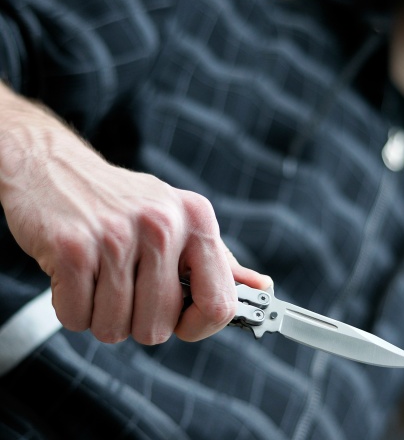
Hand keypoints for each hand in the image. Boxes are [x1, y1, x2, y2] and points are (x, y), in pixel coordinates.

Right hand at [0, 82, 270, 343]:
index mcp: (197, 219)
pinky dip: (72, 308)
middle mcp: (163, 224)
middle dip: (137, 320)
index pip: (219, 304)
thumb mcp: (178, 219)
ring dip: (102, 314)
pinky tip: (74, 275)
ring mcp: (117, 234)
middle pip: (159, 327)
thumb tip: (258, 288)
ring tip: (98, 276)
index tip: (181, 322)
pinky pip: (76, 318)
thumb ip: (218, 260)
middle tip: (124, 285)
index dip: (199, 327)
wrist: (54, 167)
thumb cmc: (121, 202)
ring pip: (114, 328)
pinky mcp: (72, 246)